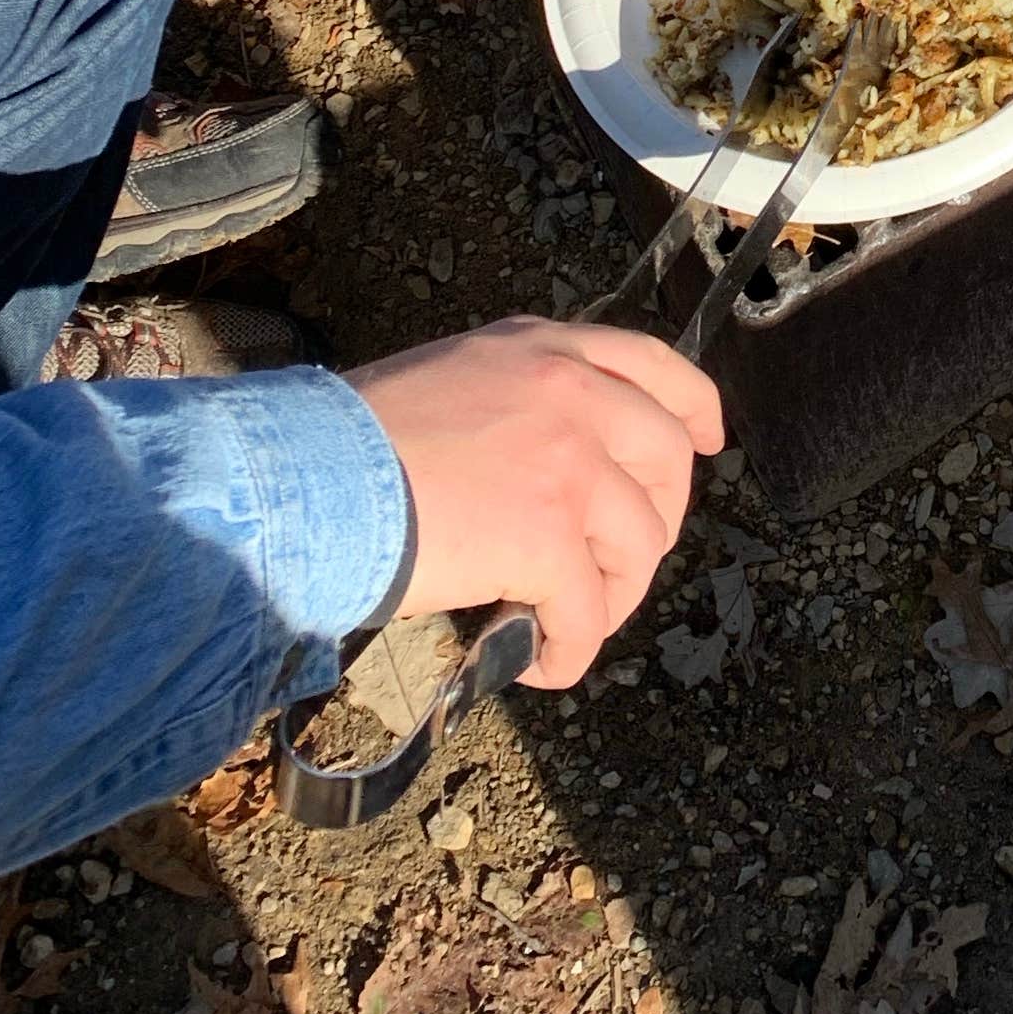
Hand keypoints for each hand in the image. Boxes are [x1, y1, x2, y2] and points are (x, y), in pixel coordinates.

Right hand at [347, 317, 721, 689]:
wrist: (306, 480)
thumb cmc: (349, 443)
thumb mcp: (450, 382)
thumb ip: (514, 403)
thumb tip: (548, 473)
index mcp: (542, 348)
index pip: (650, 363)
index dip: (692, 407)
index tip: (706, 441)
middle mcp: (569, 390)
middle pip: (664, 458)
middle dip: (655, 521)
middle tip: (621, 566)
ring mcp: (568, 460)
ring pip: (637, 542)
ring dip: (611, 596)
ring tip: (567, 625)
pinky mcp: (551, 534)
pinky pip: (589, 610)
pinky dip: (571, 650)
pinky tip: (541, 666)